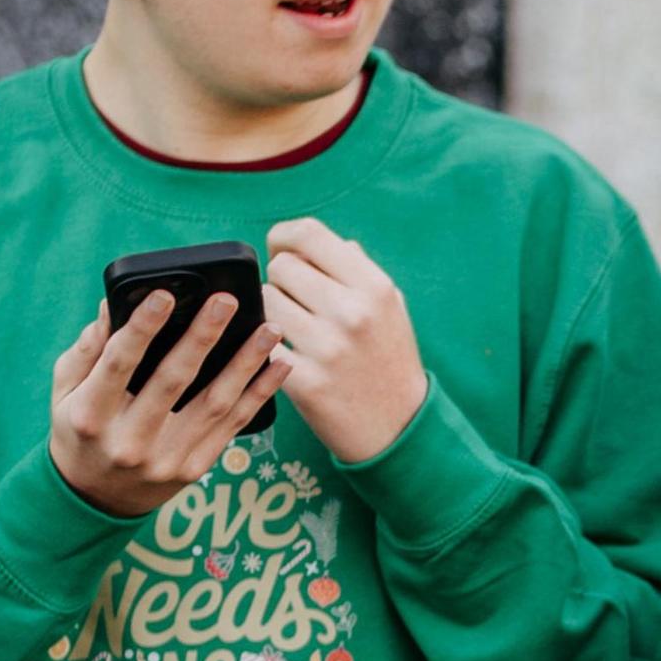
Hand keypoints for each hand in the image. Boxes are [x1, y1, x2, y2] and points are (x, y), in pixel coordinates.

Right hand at [49, 292, 289, 516]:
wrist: (94, 500)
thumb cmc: (80, 431)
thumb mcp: (65, 394)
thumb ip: (86, 351)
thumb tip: (109, 306)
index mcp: (91, 416)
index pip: (118, 364)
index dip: (142, 328)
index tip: (164, 294)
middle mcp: (129, 442)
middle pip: (173, 381)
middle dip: (202, 337)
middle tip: (226, 301)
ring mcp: (165, 459)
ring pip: (215, 403)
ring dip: (246, 362)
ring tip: (269, 328)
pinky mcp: (194, 469)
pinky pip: (234, 425)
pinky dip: (260, 393)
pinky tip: (280, 365)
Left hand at [262, 218, 428, 462]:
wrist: (398, 426)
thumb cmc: (389, 359)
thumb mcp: (389, 306)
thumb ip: (353, 268)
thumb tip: (308, 240)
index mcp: (374, 286)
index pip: (309, 234)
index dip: (285, 237)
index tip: (282, 250)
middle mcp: (352, 312)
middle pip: (281, 266)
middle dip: (282, 280)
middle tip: (295, 300)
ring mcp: (327, 347)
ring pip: (265, 301)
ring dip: (271, 311)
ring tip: (291, 327)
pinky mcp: (304, 382)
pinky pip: (262, 344)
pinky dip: (266, 345)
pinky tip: (282, 352)